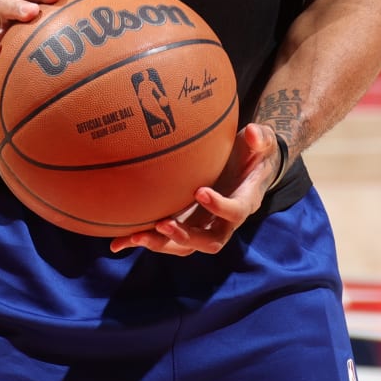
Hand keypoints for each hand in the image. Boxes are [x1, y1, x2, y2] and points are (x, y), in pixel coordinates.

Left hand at [111, 122, 282, 256]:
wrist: (249, 168)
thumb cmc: (254, 152)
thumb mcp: (262, 142)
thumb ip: (260, 138)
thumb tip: (252, 134)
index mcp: (245, 202)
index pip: (235, 212)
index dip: (219, 207)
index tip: (200, 191)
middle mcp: (224, 222)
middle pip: (209, 242)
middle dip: (186, 236)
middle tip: (164, 224)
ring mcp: (204, 225)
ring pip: (186, 246)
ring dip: (162, 244)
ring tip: (136, 236)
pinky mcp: (186, 224)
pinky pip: (166, 240)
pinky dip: (144, 242)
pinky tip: (117, 244)